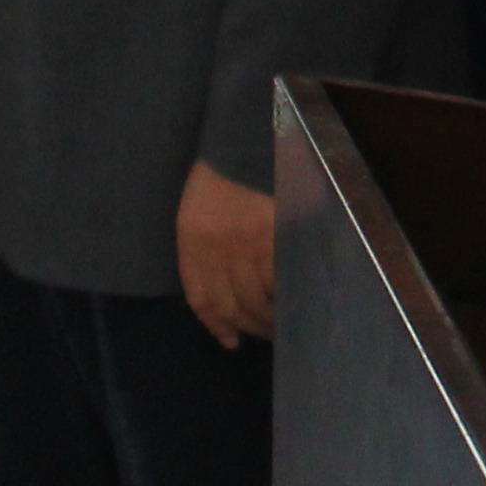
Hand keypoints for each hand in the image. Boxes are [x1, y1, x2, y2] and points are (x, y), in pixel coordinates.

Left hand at [174, 162, 276, 346]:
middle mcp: (217, 249)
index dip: (216, 325)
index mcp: (192, 240)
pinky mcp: (277, 238)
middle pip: (231, 305)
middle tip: (264, 336)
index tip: (231, 341)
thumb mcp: (197, 212)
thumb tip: (227, 298)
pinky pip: (281, 280)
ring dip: (270, 319)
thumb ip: (205, 251)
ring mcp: (248, 245)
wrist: (245, 143)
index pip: (201, 298)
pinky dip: (287, 297)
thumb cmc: (220, 177)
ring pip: (257, 299)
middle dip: (247, 327)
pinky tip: (294, 304)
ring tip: (281, 326)